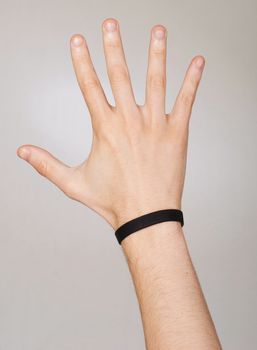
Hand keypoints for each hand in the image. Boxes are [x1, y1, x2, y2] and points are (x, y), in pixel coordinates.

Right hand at [17, 18, 204, 229]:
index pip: (89, 86)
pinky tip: (198, 61)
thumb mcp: (73, 183)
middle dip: (113, 46)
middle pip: (119, 75)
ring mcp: (155, 125)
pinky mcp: (177, 133)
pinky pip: (186, 100)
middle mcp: (129, 121)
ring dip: (156, 53)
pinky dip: (192, 79)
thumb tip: (21, 151)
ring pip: (155, 81)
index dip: (81, 61)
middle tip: (110, 23)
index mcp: (105, 129)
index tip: (78, 40)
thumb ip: (47, 165)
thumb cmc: (112, 202)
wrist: (146, 217)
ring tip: (157, 29)